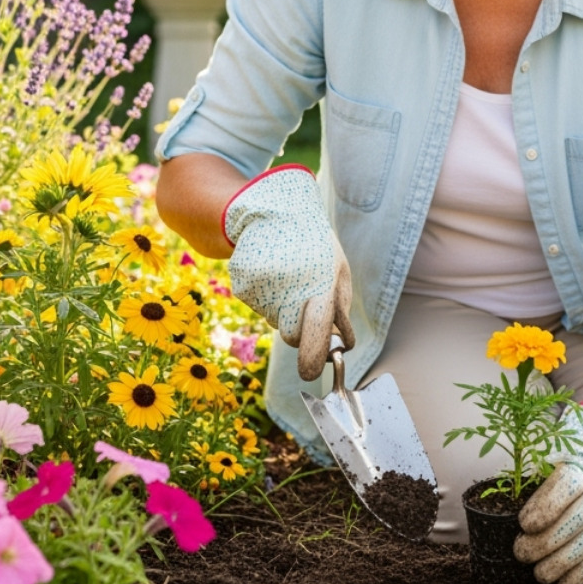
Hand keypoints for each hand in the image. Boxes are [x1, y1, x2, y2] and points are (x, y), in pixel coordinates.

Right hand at [222, 165, 353, 380]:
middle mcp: (287, 287)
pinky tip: (271, 273)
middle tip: (302, 304)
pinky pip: (257, 306)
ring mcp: (261, 287)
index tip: (310, 373)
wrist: (272, 210)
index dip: (312, 358)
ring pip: (273, 321)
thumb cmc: (314, 244)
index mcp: (318, 284)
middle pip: (291, 336)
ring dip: (282, 308)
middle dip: (299, 330)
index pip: (315, 333)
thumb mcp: (338, 269)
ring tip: (287, 276)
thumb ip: (339, 308)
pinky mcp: (242, 285)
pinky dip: (265, 297)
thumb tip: (340, 345)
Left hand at [514, 402, 582, 583]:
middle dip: (549, 541)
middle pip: (581, 517)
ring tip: (538, 574)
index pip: (567, 484)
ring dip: (564, 563)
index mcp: (580, 464)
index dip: (546, 506)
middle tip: (521, 553)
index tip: (522, 524)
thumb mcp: (540, 459)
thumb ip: (524, 478)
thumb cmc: (557, 465)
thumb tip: (498, 504)